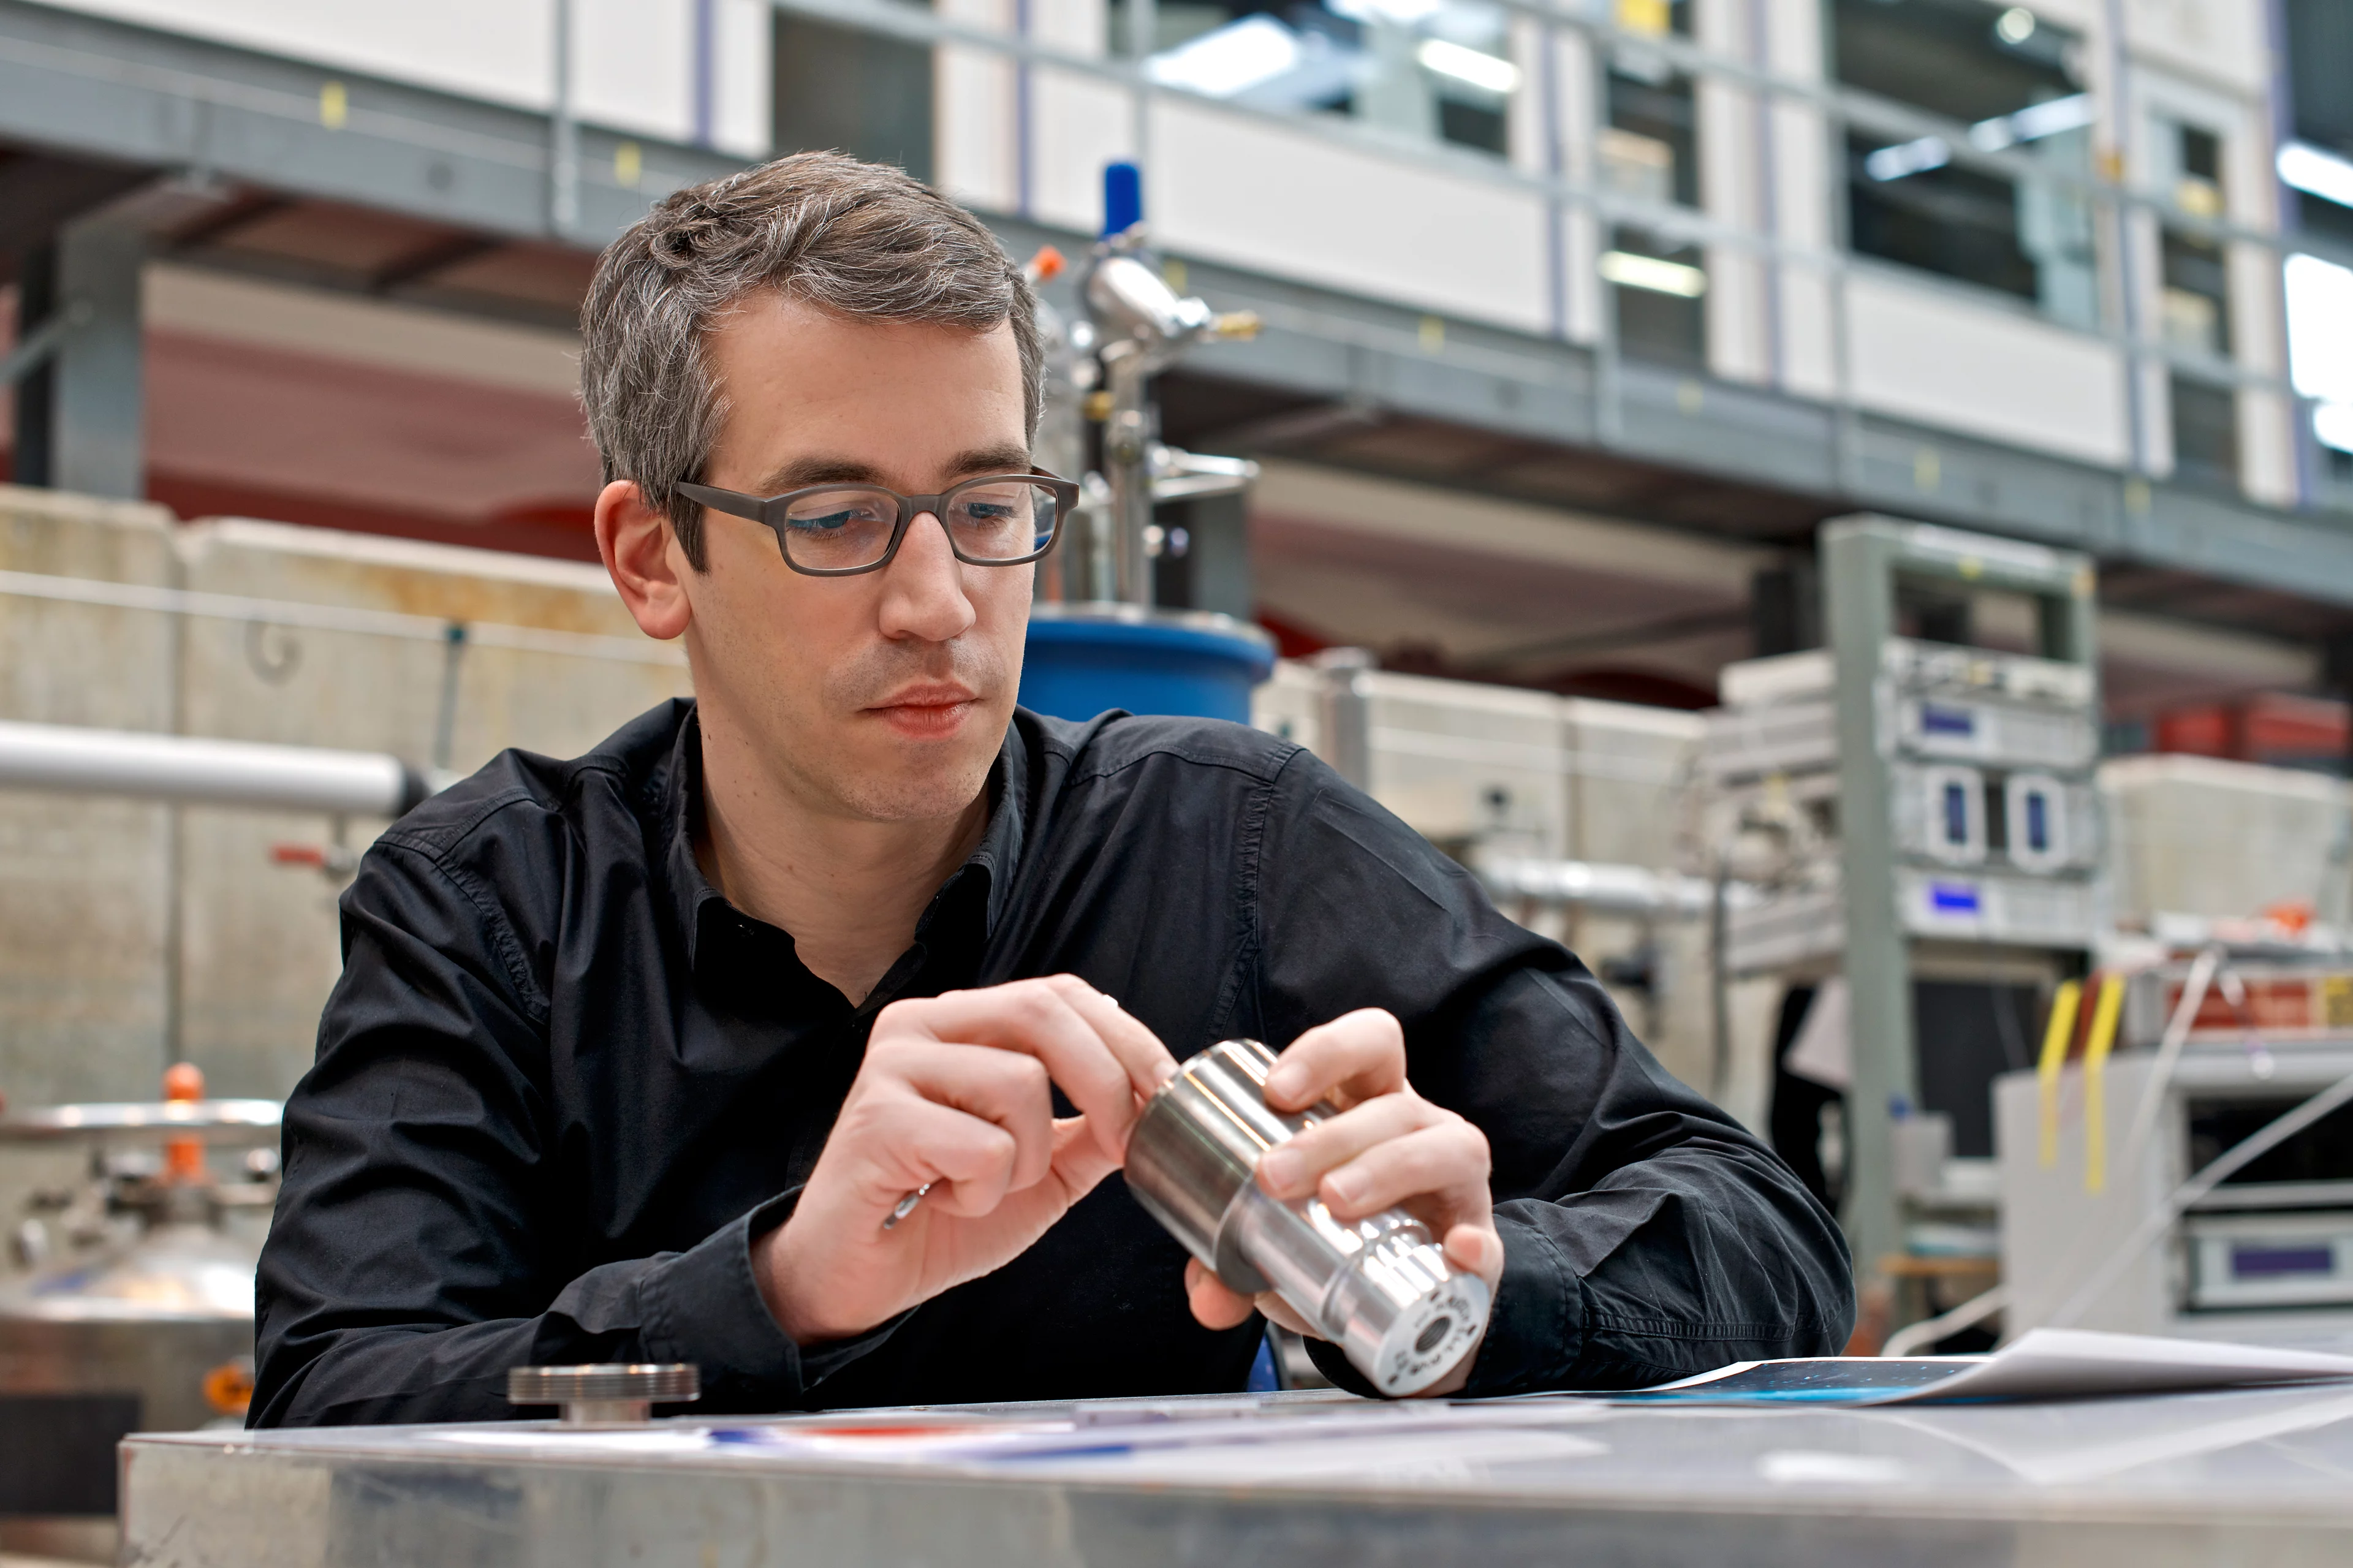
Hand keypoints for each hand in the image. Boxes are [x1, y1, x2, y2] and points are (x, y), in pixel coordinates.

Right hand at [754, 975, 1174, 1343]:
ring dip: (1029, 1159)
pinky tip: (945, 1198)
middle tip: (1122, 1145)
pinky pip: (982, 1146)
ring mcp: (893, 1064)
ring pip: (1020, 1084)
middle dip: (1106, 1083)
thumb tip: (1154, 1101)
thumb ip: (1091, 1130)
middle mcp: (922, 1024)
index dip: (1125, 1037)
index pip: (1060, 995)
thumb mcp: (1040, 1169)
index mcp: (961, 1021)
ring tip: (983, 1186)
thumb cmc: (939, 1216)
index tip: (1165, 1092)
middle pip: (1045, 1013)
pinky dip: (984, 1191)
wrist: (858, 1279)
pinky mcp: (876, 1117)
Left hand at [1183, 1008, 1501, 1395]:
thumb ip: (1232, 1262)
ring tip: (1336, 1201)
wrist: (1399, 1304)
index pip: (1368, 1044)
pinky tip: (1455, 1251)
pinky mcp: (1478, 1241)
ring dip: (1387, 1168)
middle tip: (1274, 1175)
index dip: (1327, 1052)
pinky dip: (1475, 1244)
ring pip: (1445, 1148)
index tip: (1275, 1091)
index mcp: (1371, 1104)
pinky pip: (1487, 1239)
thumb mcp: (1277, 1237)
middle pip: (1393, 1103)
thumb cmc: (1335, 1236)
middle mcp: (1421, 1128)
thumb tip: (1206, 1298)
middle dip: (1331, 1134)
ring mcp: (1457, 1181)